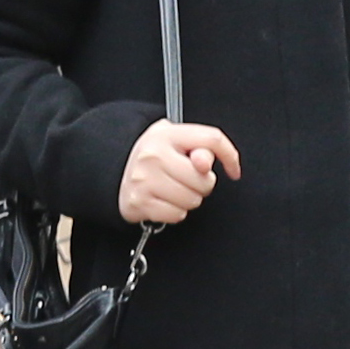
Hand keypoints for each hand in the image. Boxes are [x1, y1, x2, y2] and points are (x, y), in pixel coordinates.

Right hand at [118, 118, 241, 227]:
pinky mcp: (139, 202)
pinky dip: (176, 212)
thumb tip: (204, 163)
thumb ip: (200, 146)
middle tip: (189, 180)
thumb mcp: (177, 141)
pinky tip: (165, 201)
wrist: (117, 168)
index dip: (230, 156)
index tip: (233, 171)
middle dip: (203, 184)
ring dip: (190, 199)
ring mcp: (143, 179)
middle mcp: (153, 155)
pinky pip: (177, 214)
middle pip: (205, 179)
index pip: (211, 139)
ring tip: (176, 190)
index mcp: (167, 134)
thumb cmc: (156, 155)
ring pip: (193, 200)